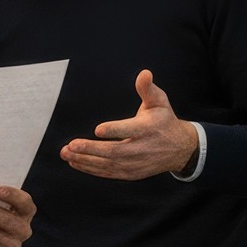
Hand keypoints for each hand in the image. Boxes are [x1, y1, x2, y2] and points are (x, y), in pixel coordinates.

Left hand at [60, 70, 198, 180]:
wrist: (180, 149)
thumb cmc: (164, 121)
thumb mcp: (160, 102)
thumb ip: (148, 89)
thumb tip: (144, 73)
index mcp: (148, 129)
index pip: (130, 130)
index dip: (114, 130)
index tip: (97, 129)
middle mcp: (141, 148)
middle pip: (114, 151)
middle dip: (91, 149)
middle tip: (71, 145)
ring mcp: (135, 163)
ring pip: (108, 164)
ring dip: (85, 160)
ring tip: (66, 153)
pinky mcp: (131, 173)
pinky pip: (108, 173)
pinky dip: (91, 169)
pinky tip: (76, 162)